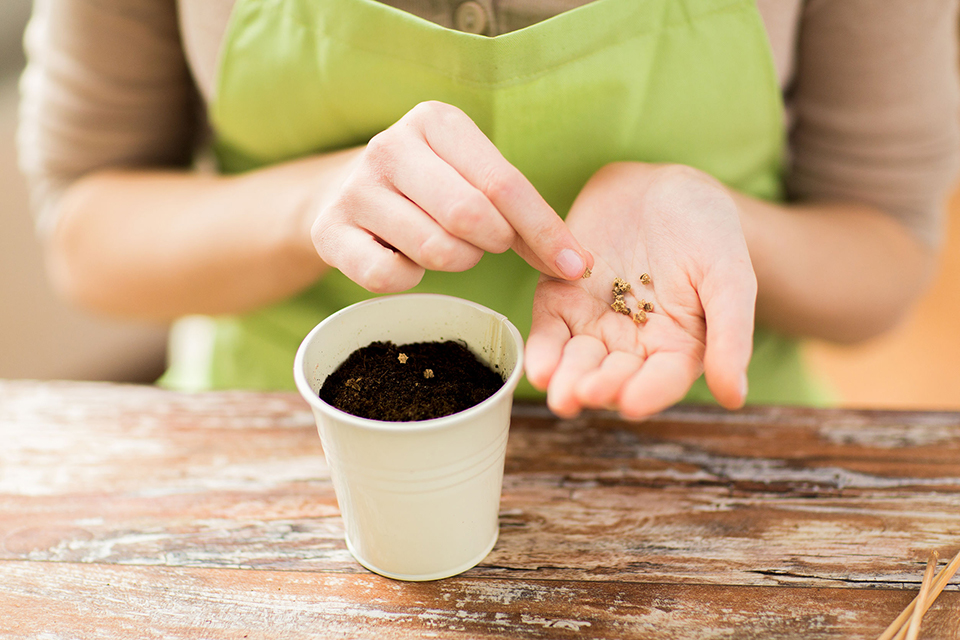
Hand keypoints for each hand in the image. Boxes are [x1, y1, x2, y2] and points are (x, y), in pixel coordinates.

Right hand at [310, 101, 591, 291]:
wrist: (340, 193)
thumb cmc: (429, 187)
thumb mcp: (473, 177)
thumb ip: (521, 213)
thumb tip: (577, 264)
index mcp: (435, 121)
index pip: (504, 183)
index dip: (545, 231)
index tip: (577, 267)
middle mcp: (391, 146)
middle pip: (470, 216)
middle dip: (493, 243)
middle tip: (487, 244)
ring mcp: (356, 189)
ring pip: (435, 250)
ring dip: (457, 261)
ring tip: (446, 245)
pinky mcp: (330, 232)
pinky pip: (390, 277)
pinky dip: (411, 280)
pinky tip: (406, 260)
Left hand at [525, 163, 756, 419]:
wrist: (664, 188)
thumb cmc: (709, 234)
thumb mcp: (730, 277)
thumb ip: (731, 334)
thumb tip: (734, 398)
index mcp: (677, 348)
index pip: (662, 379)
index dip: (648, 393)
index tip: (631, 403)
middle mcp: (632, 346)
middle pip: (613, 376)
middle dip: (597, 387)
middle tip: (583, 394)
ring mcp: (594, 324)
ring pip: (576, 360)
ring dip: (565, 377)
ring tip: (554, 387)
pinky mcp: (562, 299)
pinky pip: (549, 328)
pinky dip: (542, 348)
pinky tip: (537, 367)